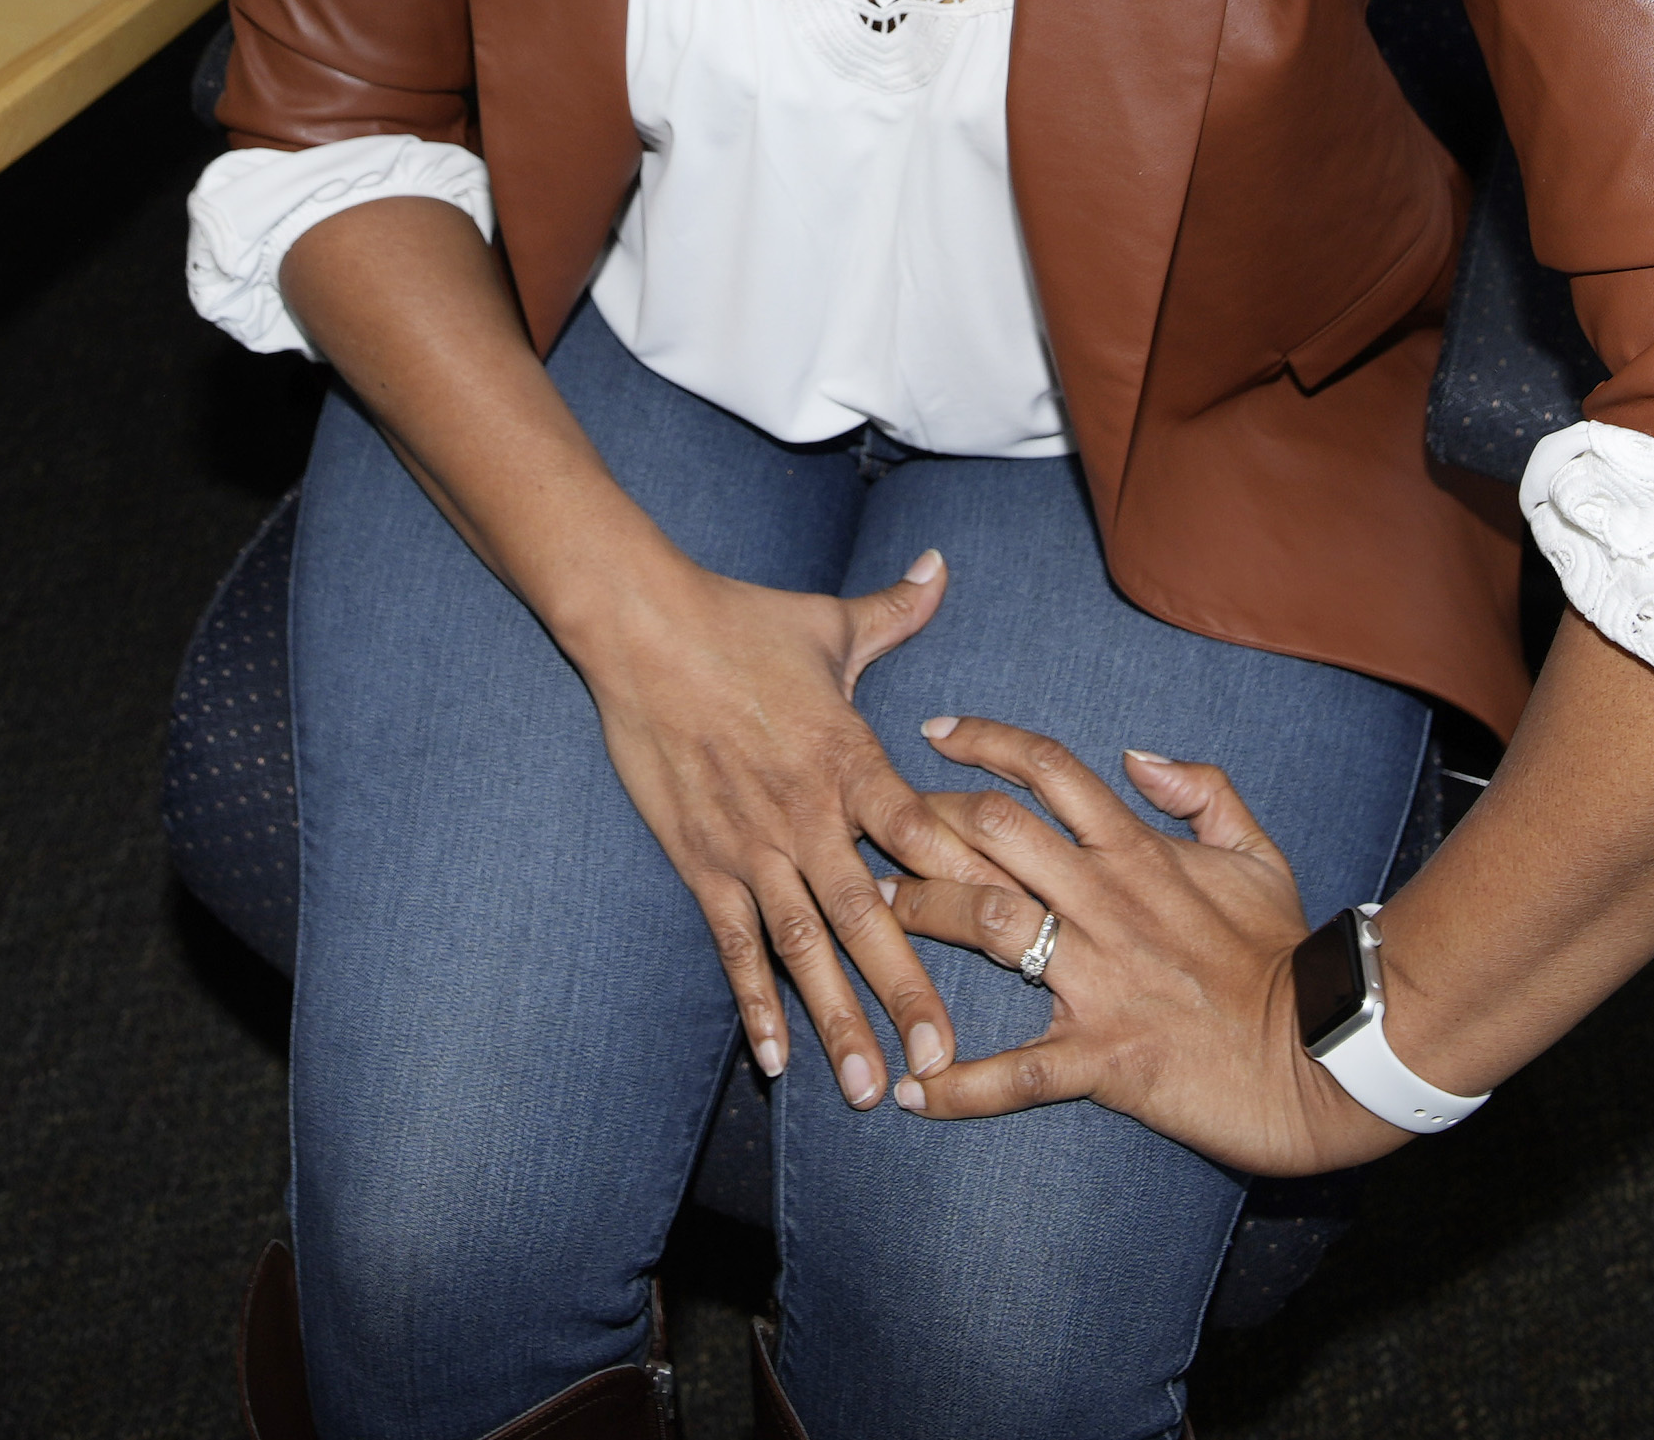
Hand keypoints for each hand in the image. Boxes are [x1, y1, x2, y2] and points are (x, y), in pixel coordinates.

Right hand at [562, 547, 970, 1106]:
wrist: (639, 626)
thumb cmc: (741, 622)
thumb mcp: (830, 623)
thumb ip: (898, 612)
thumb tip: (942, 568)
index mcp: (852, 758)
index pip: (921, 835)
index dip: (967, 887)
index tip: (1014, 941)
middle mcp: (808, 813)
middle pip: (868, 916)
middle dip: (906, 992)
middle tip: (942, 1060)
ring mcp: (751, 845)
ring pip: (802, 947)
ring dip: (835, 1018)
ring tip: (864, 1086)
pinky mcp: (701, 861)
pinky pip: (733, 943)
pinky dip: (754, 1003)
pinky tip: (777, 1059)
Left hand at [877, 714, 1421, 1174]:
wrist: (1325, 1053)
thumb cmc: (1289, 956)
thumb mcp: (1259, 855)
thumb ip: (1203, 791)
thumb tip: (1137, 756)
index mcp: (1140, 851)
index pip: (1048, 771)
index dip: (984, 742)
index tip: (933, 731)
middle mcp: (1108, 901)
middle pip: (992, 834)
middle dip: (922, 821)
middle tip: (868, 825)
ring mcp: (1101, 978)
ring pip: (987, 923)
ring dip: (917, 917)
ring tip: (866, 919)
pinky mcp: (1104, 1056)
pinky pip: (1018, 1072)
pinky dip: (959, 1086)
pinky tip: (910, 1091)